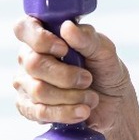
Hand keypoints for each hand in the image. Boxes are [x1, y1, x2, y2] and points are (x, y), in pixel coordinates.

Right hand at [13, 18, 133, 131]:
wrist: (114, 104)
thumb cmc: (106, 71)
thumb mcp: (105, 52)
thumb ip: (87, 38)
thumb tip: (67, 27)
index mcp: (46, 36)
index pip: (24, 28)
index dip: (40, 39)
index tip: (63, 49)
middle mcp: (30, 58)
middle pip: (33, 63)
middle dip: (66, 75)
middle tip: (88, 79)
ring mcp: (26, 83)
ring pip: (38, 90)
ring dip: (71, 96)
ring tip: (91, 98)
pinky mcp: (29, 108)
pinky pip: (39, 112)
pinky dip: (66, 112)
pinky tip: (82, 111)